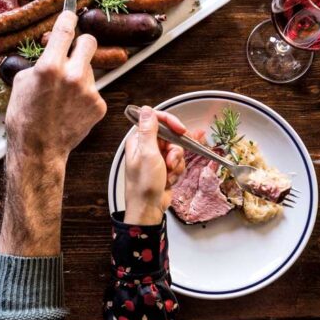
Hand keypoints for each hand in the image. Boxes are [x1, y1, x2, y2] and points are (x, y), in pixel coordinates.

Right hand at [4, 11, 107, 165]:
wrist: (38, 148)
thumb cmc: (25, 117)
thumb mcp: (22, 81)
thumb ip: (41, 62)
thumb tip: (50, 48)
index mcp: (50, 66)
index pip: (66, 28)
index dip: (68, 19)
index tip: (70, 16)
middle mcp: (73, 75)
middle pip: (89, 42)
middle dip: (81, 44)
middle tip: (73, 52)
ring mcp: (89, 90)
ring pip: (90, 69)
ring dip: (80, 75)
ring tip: (64, 95)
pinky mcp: (98, 105)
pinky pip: (93, 90)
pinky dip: (84, 96)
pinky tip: (71, 108)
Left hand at [124, 107, 185, 225]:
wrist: (148, 208)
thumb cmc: (144, 185)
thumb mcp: (147, 155)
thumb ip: (148, 131)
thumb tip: (146, 110)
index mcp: (138, 140)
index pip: (155, 120)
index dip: (170, 122)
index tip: (181, 130)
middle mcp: (147, 147)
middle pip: (170, 136)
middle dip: (175, 150)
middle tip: (170, 162)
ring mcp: (156, 158)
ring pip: (177, 150)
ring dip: (176, 163)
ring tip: (168, 174)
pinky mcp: (164, 167)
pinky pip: (178, 162)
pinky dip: (177, 171)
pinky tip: (169, 179)